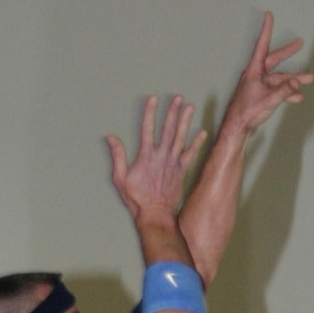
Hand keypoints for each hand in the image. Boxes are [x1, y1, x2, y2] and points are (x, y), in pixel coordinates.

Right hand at [106, 95, 206, 229]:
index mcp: (146, 156)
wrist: (155, 215)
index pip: (147, 128)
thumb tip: (111, 137)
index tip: (153, 98)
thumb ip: (117, 156)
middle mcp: (162, 156)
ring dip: (185, 121)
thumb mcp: (120, 178)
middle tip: (178, 97)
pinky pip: (191, 154)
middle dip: (173, 111)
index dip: (150, 112)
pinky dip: (197, 143)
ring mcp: (173, 163)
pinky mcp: (181, 171)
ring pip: (180, 137)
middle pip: (168, 128)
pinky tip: (202, 132)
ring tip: (190, 107)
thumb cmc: (137, 199)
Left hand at [217, 12, 312, 143]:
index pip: (262, 45)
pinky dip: (287, 92)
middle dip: (287, 52)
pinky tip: (297, 98)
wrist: (237, 128)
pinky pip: (277, 90)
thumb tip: (297, 82)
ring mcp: (258, 85)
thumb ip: (284, 90)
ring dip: (293, 79)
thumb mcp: (269, 100)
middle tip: (300, 43)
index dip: (267, 29)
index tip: (269, 15)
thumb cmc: (247, 112)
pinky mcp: (260, 95)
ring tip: (309, 79)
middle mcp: (255, 75)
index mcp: (254, 70)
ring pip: (278, 78)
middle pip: (273, 59)